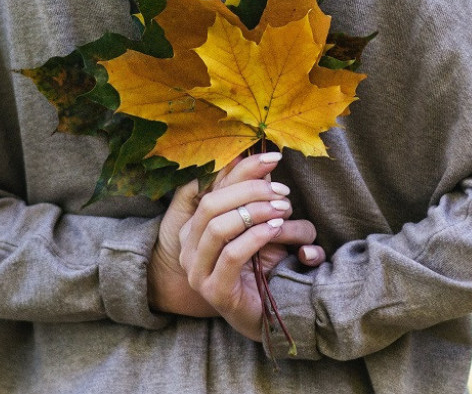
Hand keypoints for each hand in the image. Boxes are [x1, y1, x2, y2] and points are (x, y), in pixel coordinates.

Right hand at [177, 152, 321, 340]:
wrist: (265, 313)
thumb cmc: (261, 265)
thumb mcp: (258, 225)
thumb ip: (255, 198)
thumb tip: (263, 158)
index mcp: (195, 226)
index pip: (214, 187)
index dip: (243, 169)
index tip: (274, 157)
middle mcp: (188, 246)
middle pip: (212, 203)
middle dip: (250, 190)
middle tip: (282, 192)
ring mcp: (196, 270)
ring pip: (217, 227)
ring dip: (255, 212)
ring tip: (283, 210)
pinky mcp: (213, 290)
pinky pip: (231, 254)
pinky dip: (255, 237)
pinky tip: (276, 229)